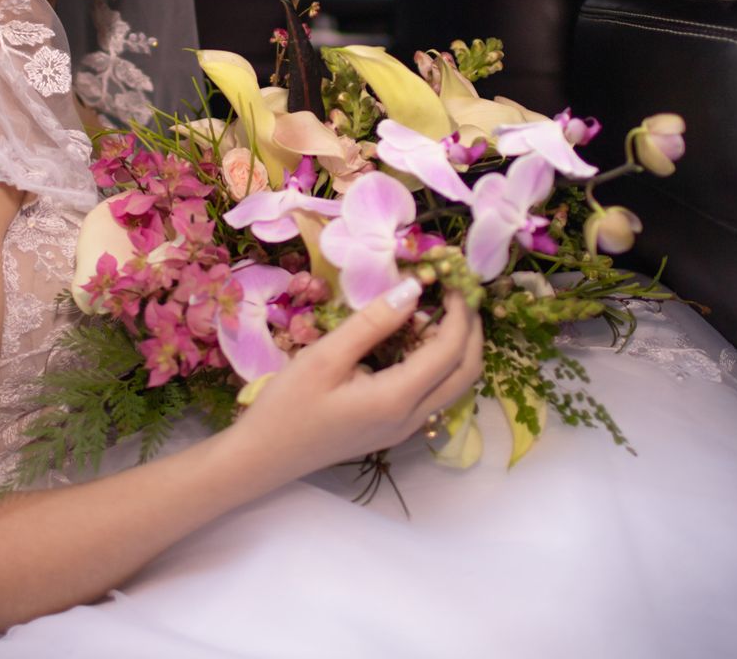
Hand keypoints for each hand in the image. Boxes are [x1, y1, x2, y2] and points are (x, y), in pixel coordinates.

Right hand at [231, 280, 484, 479]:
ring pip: (455, 385)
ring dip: (458, 346)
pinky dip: (440, 362)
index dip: (459, 311)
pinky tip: (416, 338)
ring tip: (440, 308)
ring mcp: (405, 427)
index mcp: (397, 398)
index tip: (452, 279)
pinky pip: (435, 393)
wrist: (265, 457)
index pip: (450, 350)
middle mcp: (411, 417)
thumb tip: (414, 289)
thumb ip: (372, 323)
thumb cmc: (288, 405)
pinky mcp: (395, 427)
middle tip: (456, 291)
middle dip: (471, 329)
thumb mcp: (324, 357)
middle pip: (466, 371)